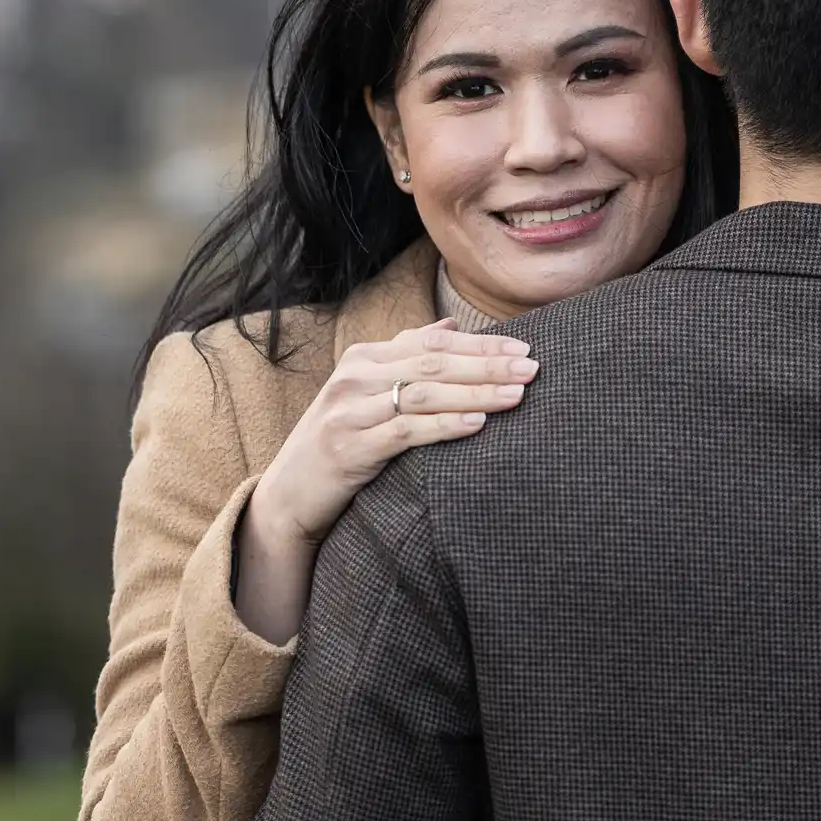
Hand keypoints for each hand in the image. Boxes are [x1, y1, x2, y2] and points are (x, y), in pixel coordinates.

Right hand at [250, 320, 535, 548]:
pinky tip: (476, 423)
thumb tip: (451, 326)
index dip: (480, 345)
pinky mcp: (350, 448)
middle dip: (487, 365)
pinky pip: (405, 432)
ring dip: (475, 392)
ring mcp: (349, 412)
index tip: (523, 349)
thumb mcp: (367, 391)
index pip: (432, 343)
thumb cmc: (340, 440)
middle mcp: (354, 377)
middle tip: (532, 368)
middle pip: (433, 363)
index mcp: (363, 357)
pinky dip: (444, 425)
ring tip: (516, 394)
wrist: (289, 493)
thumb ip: (405, 356)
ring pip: (423, 394)